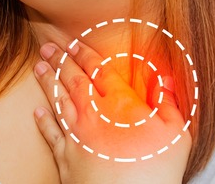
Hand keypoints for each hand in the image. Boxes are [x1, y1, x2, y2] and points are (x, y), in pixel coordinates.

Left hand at [33, 40, 190, 183]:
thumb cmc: (155, 173)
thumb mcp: (176, 135)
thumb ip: (168, 103)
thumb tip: (163, 79)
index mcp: (120, 104)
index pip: (99, 69)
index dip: (85, 54)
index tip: (74, 43)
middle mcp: (93, 114)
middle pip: (73, 80)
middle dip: (60, 61)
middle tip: (48, 48)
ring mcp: (76, 136)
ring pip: (58, 102)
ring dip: (48, 83)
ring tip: (39, 67)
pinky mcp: (66, 158)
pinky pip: (51, 133)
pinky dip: (43, 120)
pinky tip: (38, 111)